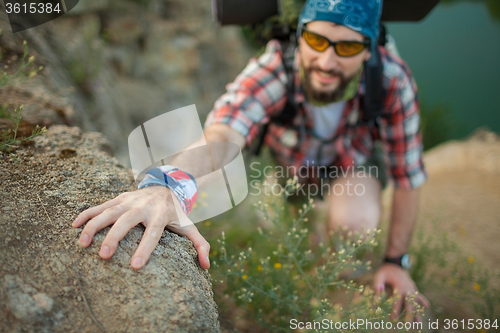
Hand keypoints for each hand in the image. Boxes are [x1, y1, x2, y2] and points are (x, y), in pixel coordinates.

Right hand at [72, 186, 209, 269]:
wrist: (167, 185)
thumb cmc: (176, 213)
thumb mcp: (190, 226)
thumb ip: (200, 245)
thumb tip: (206, 266)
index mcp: (161, 215)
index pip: (153, 233)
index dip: (145, 249)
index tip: (135, 266)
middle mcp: (143, 207)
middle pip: (127, 222)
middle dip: (114, 238)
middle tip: (104, 256)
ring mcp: (129, 201)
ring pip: (108, 212)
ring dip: (94, 226)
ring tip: (82, 243)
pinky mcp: (118, 199)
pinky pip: (99, 206)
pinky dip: (86, 214)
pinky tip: (74, 226)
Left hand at [373, 263, 429, 321]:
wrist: (394, 262)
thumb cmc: (385, 270)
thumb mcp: (379, 276)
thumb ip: (378, 285)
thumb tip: (377, 295)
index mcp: (399, 286)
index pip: (397, 302)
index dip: (394, 311)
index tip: (392, 320)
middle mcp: (407, 288)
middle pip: (409, 304)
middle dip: (409, 316)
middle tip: (408, 326)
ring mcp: (412, 288)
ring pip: (416, 302)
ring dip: (417, 312)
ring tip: (419, 323)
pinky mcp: (413, 286)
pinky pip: (419, 295)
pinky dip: (423, 300)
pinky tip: (427, 306)